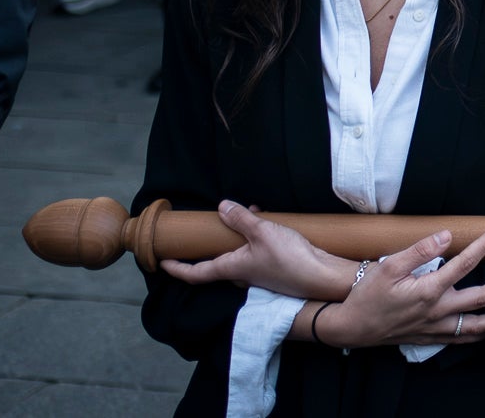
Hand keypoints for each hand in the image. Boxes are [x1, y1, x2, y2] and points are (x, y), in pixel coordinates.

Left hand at [160, 201, 357, 301]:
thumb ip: (241, 219)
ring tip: (250, 211)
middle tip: (212, 223)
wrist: (322, 277)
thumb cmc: (289, 258)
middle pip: (217, 262)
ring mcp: (258, 274)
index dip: (177, 268)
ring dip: (238, 235)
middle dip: (213, 242)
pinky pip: (255, 253)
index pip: (195, 273)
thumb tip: (222, 207)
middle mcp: (240, 275)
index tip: (162, 262)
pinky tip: (268, 222)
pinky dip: (255, 237)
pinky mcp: (274, 270)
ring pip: (238, 254)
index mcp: (230, 269)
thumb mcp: (263, 232)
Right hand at [315, 225, 484, 348]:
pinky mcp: (430, 337)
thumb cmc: (367, 293)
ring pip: (477, 325)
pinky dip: (479, 335)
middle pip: (483, 297)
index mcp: (429, 290)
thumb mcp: (388, 266)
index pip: (465, 264)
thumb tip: (447, 236)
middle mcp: (438, 310)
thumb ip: (419, 250)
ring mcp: (436, 327)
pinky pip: (461, 339)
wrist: (351, 327)